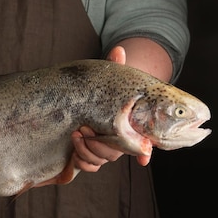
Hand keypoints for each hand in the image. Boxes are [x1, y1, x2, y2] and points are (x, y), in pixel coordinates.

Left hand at [71, 45, 150, 171]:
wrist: (83, 101)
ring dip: (87, 151)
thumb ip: (114, 66)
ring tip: (76, 134)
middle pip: (114, 154)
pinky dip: (81, 162)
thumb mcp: (109, 78)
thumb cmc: (103, 91)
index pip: (142, 146)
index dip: (143, 153)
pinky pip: (87, 167)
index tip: (142, 159)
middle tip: (86, 128)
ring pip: (99, 161)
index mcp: (127, 128)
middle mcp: (117, 142)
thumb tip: (118, 50)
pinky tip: (73, 152)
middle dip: (99, 144)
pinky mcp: (86, 156)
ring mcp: (101, 150)